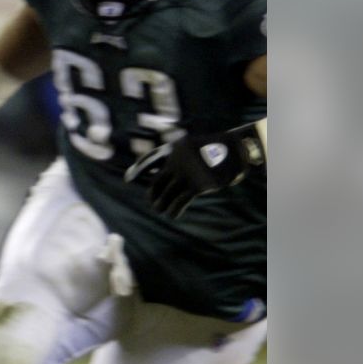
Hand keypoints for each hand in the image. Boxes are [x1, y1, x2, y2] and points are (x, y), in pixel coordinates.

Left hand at [124, 125, 265, 217]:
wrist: (234, 151)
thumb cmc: (215, 150)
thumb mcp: (193, 148)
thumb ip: (180, 158)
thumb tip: (168, 174)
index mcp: (175, 149)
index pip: (151, 159)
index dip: (139, 169)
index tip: (127, 177)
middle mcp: (177, 161)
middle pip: (157, 180)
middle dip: (153, 193)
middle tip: (152, 202)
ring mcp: (186, 173)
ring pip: (167, 193)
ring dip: (162, 204)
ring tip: (160, 210)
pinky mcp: (196, 185)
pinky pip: (180, 200)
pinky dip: (174, 209)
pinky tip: (173, 215)